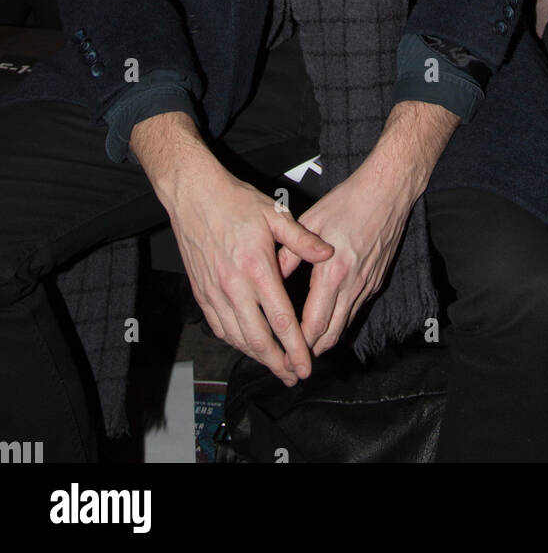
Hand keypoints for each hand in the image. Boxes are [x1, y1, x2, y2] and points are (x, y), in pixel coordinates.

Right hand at [165, 158, 333, 385]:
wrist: (194, 196)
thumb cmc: (236, 202)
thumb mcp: (275, 214)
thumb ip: (302, 239)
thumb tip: (327, 254)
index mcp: (257, 268)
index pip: (280, 319)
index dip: (295, 347)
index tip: (306, 365)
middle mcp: (234, 286)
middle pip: (257, 338)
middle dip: (277, 362)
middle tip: (293, 376)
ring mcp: (215, 292)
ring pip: (237, 337)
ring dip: (257, 356)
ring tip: (275, 366)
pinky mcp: (202, 292)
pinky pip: (219, 327)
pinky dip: (235, 342)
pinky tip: (247, 345)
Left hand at [279, 157, 415, 357]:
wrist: (387, 193)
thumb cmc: (348, 202)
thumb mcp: (311, 222)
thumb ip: (289, 253)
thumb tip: (268, 275)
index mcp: (333, 272)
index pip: (314, 323)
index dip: (299, 344)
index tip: (284, 353)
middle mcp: (353, 285)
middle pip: (331, 334)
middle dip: (312, 350)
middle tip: (294, 359)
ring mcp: (367, 285)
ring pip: (345, 325)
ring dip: (326, 339)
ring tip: (306, 346)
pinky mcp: (376, 281)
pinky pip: (356, 309)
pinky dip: (340, 321)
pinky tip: (327, 319)